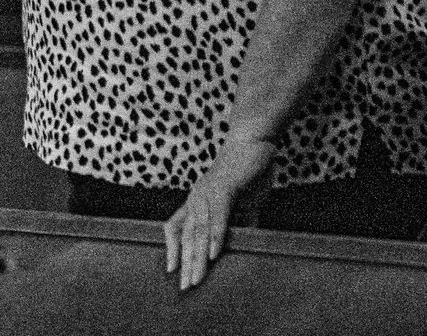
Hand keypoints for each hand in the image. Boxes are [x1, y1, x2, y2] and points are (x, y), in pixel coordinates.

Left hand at [163, 128, 273, 290]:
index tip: (171, 270)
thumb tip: (247, 241)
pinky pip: (218, 216)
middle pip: (187, 235)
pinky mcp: (224, 188)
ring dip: (197, 256)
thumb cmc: (249, 168)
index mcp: (199, 200)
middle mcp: (198, 197)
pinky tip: (214, 254)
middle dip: (185, 263)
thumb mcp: (245, 201)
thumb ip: (242, 221)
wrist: (255, 138)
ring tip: (196, 278)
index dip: (173, 248)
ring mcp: (208, 192)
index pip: (177, 226)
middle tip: (185, 287)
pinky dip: (216, 235)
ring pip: (200, 230)